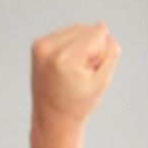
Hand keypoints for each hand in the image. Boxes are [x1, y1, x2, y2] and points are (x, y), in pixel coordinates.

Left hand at [30, 22, 120, 147]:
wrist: (52, 121)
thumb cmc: (78, 105)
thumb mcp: (102, 82)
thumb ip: (109, 52)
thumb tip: (101, 26)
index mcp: (65, 58)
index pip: (99, 35)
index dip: (101, 55)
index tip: (89, 75)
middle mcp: (49, 48)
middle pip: (87, 29)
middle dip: (91, 49)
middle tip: (80, 76)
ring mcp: (41, 45)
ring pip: (77, 28)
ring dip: (82, 46)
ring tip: (73, 71)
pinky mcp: (38, 44)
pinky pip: (65, 33)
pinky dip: (71, 46)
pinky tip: (66, 65)